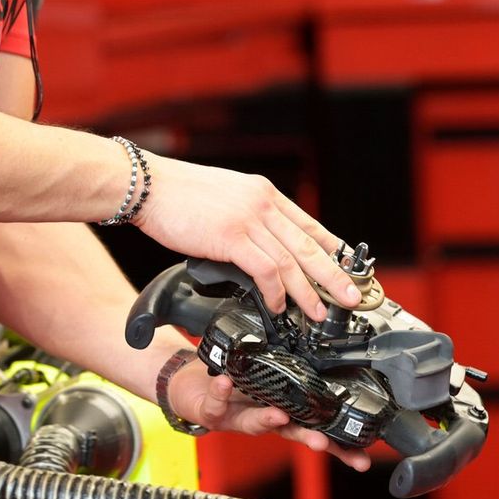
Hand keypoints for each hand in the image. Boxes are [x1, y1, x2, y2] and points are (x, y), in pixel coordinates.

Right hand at [134, 154, 361, 320]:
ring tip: (319, 313)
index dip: (331, 250)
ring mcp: (248, 220)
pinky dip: (276, 292)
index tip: (346, 269)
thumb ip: (245, 217)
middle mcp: (262, 204)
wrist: (147, 185)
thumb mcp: (224, 197)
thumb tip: (256, 243)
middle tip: (352, 297)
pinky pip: (265, 270)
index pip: (308, 225)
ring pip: (292, 261)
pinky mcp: (231, 237)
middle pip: (310, 245)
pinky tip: (278, 306)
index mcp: (263, 194)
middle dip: (334, 276)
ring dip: (309, 292)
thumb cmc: (177, 194)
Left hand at [168, 359, 370, 471]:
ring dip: (267, 420)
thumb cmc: (230, 382)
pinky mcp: (211, 412)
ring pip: (254, 425)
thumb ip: (289, 377)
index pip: (314, 429)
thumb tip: (326, 362)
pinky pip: (216, 402)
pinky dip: (220, 392)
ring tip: (278, 414)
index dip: (337, 446)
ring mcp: (237, 419)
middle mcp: (263, 421)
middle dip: (307, 439)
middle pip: (290, 434)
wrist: (189, 385)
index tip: (360, 456)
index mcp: (282, 413)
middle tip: (322, 443)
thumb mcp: (265, 378)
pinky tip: (225, 382)